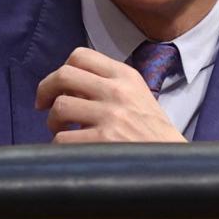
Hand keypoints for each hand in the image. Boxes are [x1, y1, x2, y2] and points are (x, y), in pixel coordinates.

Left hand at [35, 46, 186, 143]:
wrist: (175, 163)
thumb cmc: (153, 134)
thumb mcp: (139, 97)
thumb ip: (110, 86)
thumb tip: (69, 88)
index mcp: (126, 76)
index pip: (81, 55)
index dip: (61, 69)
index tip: (58, 87)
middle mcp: (118, 91)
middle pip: (63, 75)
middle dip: (46, 90)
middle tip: (43, 105)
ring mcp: (111, 116)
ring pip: (60, 107)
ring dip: (53, 122)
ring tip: (62, 132)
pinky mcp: (104, 141)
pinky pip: (62, 139)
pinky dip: (60, 146)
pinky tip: (72, 150)